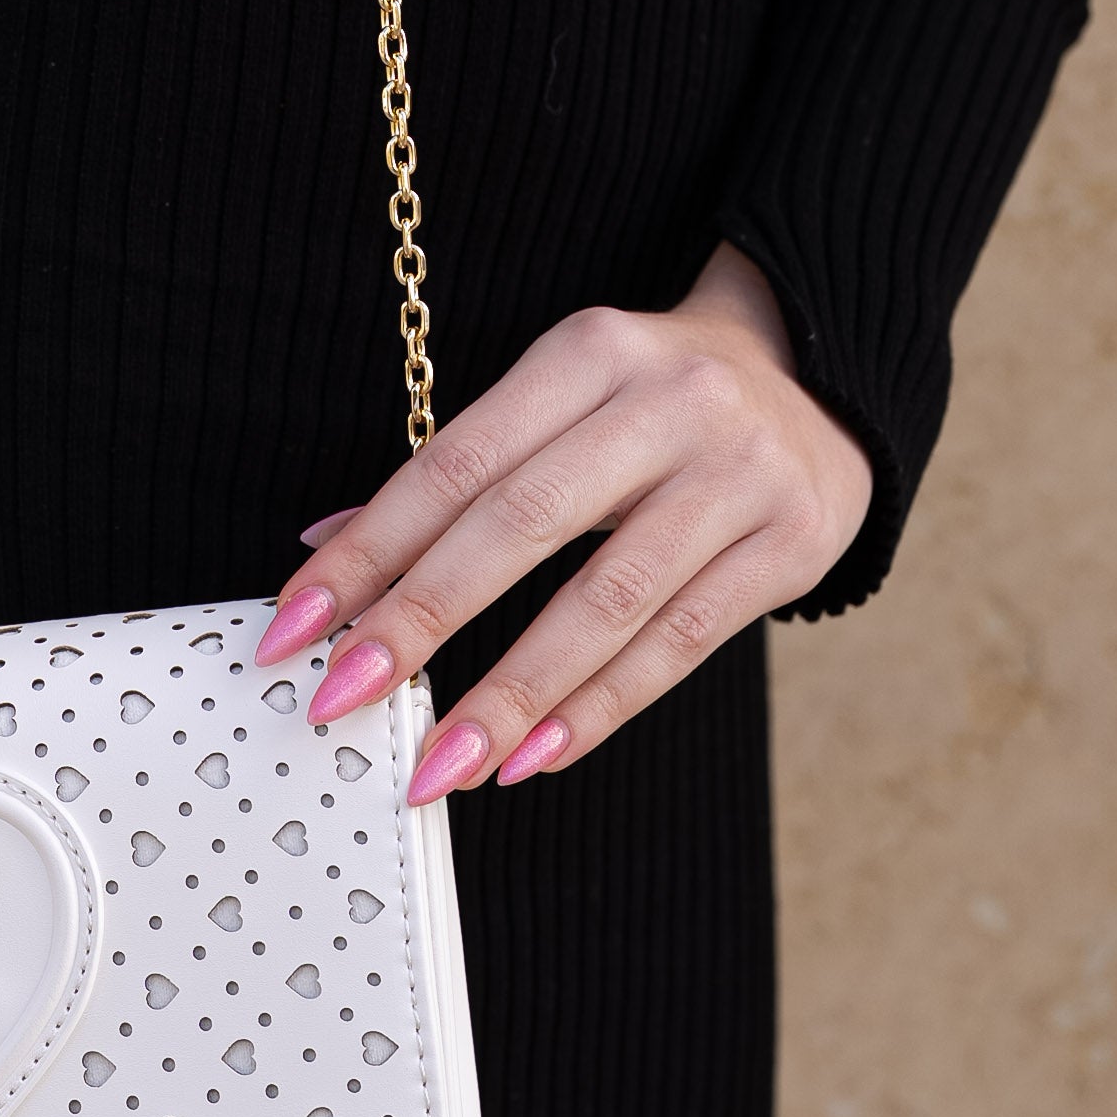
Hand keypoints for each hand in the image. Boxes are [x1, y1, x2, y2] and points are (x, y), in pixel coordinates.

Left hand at [253, 245, 873, 799]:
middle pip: (520, 524)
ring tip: (442, 763)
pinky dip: (601, 706)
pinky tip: (537, 754)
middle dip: (420, 620)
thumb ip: (458, 473)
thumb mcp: (560, 401)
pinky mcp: (795, 543)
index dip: (368, 548)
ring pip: (605, 599)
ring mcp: (739, 473)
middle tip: (343, 699)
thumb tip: (326, 550)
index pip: (455, 463)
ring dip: (512, 693)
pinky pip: (681, 642)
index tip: (297, 624)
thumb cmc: (652, 403)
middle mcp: (667, 404)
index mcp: (588, 353)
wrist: (820, 378)